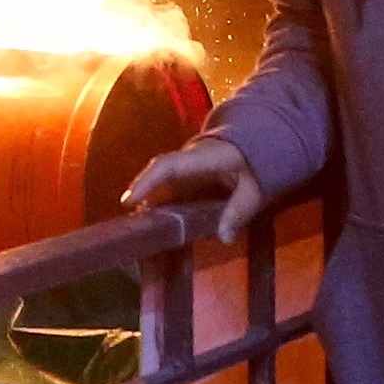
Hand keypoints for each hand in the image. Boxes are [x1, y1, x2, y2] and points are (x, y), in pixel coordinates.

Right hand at [120, 134, 266, 243]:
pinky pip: (170, 190)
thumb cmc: (254, 164)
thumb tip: (224, 238)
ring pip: (162, 183)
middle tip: (131, 223)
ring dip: (151, 204)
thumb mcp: (255, 189)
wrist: (254, 145)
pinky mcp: (186, 176)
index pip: (169, 166)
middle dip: (143, 195)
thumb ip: (240, 211)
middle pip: (159, 174)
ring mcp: (185, 166)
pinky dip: (162, 206)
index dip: (147, 182)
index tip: (128, 201)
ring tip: (142, 228)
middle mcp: (188, 159)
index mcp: (204, 156)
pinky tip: (159, 225)